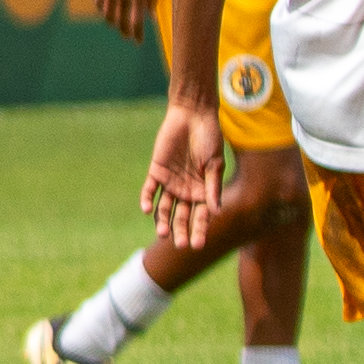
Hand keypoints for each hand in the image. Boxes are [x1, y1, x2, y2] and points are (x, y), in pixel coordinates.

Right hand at [90, 0, 153, 43]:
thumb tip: (152, 16)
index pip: (137, 21)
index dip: (137, 34)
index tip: (137, 42)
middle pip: (121, 21)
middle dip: (125, 31)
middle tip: (127, 36)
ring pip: (108, 15)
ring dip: (112, 23)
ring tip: (115, 26)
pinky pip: (99, 3)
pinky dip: (103, 10)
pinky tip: (106, 12)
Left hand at [143, 98, 224, 247]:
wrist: (192, 117)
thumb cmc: (209, 139)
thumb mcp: (214, 164)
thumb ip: (212, 187)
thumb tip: (215, 212)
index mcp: (204, 191)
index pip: (201, 216)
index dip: (200, 230)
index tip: (198, 245)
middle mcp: (186, 190)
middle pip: (181, 216)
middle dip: (181, 231)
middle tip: (180, 245)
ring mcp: (170, 182)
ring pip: (164, 207)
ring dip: (163, 220)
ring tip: (162, 233)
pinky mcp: (156, 171)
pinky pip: (150, 189)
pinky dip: (148, 200)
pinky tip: (148, 210)